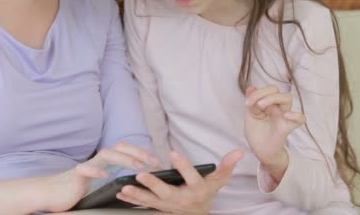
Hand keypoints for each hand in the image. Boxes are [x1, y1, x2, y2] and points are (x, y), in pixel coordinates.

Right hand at [40, 142, 158, 212]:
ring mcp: (87, 166)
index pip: (125, 151)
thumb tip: (133, 181)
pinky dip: (95, 170)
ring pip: (107, 154)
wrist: (50, 193)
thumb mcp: (98, 184)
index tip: (156, 161)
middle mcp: (97, 161)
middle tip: (154, 161)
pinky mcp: (76, 175)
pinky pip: (85, 169)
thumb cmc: (74, 190)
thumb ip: (112, 179)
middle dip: (138, 152)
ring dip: (124, 158)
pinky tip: (105, 175)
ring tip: (138, 166)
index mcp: (104, 163)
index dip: (141, 153)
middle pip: (119, 147)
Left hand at [115, 149, 243, 213]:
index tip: (173, 153)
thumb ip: (226, 166)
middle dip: (154, 185)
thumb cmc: (206, 193)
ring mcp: (168, 206)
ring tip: (125, 187)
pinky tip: (120, 193)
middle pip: (167, 192)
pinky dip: (132, 200)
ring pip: (151, 201)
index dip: (184, 166)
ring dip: (137, 195)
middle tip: (141, 175)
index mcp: (197, 190)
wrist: (197, 214)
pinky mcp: (158, 208)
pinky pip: (143, 205)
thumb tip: (239, 151)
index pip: (192, 177)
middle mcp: (182, 199)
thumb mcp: (217, 181)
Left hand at [244, 85, 305, 179]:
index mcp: (268, 103)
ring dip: (273, 98)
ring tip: (261, 106)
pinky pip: (301, 119)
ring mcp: (283, 116)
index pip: (268, 90)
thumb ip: (251, 102)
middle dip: (264, 93)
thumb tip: (251, 87)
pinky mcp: (287, 127)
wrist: (260, 150)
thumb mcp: (249, 116)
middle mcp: (277, 107)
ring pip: (287, 98)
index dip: (257, 93)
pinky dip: (296, 115)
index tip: (247, 104)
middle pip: (277, 91)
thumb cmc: (256, 132)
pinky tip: (286, 115)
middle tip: (255, 104)